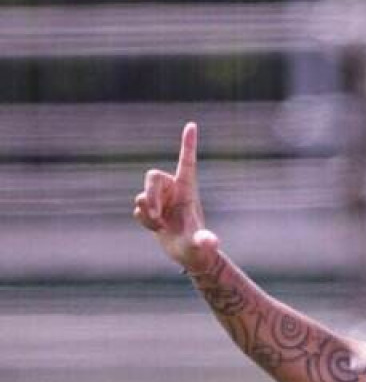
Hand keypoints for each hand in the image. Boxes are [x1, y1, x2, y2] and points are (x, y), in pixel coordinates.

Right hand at [133, 122, 221, 275]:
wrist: (189, 255)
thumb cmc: (199, 249)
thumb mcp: (202, 246)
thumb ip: (205, 242)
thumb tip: (211, 243)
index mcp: (189, 190)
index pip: (187, 162)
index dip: (188, 144)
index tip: (192, 125)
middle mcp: (174, 191)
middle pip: (152, 176)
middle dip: (150, 194)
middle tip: (156, 216)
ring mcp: (161, 200)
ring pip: (142, 195)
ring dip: (147, 211)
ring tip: (160, 226)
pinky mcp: (151, 209)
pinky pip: (137, 209)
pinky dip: (143, 219)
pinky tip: (156, 228)